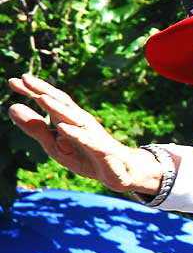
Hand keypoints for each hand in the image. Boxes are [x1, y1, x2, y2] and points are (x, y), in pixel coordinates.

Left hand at [8, 74, 162, 194]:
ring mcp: (94, 135)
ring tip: (41, 98)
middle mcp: (82, 122)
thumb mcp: (56, 146)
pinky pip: (89, 141)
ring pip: (75, 119)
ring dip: (58, 108)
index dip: (33, 91)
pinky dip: (76, 134)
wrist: (120, 173)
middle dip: (45, 91)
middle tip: (25, 79)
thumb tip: (11, 108)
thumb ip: (36, 128)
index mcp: (69, 120)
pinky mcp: (103, 151)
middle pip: (62, 104)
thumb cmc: (86, 157)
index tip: (13, 81)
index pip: (50, 102)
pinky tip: (64, 129)